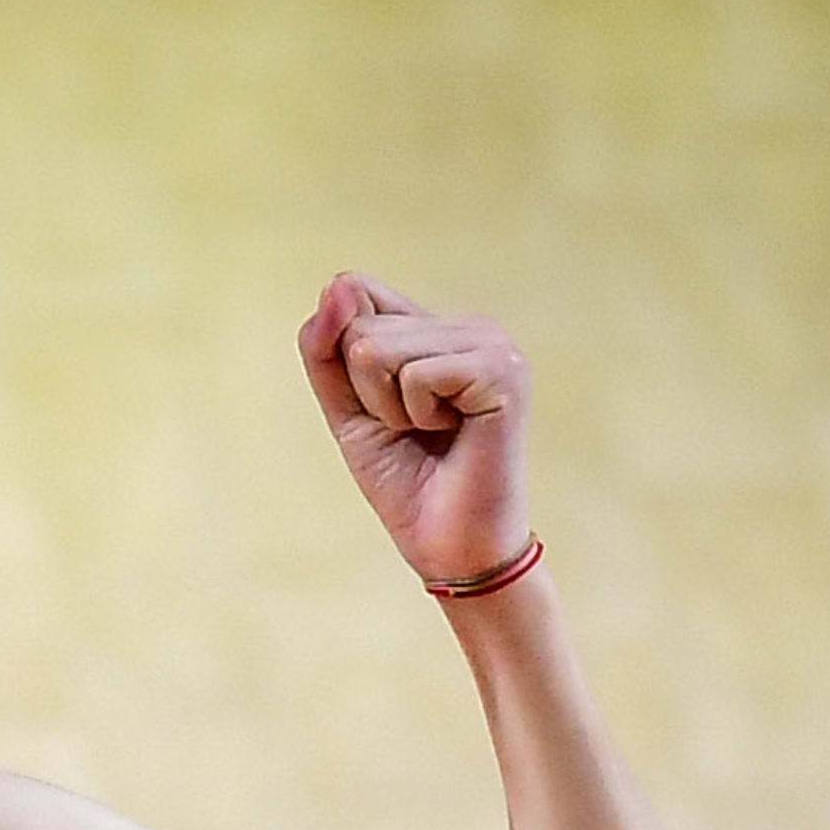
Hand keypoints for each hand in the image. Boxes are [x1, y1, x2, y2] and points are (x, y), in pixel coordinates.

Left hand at [296, 272, 531, 586]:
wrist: (449, 546)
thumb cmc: (406, 480)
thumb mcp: (347, 408)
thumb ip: (326, 348)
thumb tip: (337, 283)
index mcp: (437, 327)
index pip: (354, 293)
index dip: (344, 361)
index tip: (382, 409)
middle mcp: (470, 324)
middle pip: (359, 327)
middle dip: (367, 393)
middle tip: (413, 431)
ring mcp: (491, 342)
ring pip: (378, 348)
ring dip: (390, 407)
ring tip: (433, 433)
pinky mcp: (503, 369)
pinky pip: (416, 374)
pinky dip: (417, 416)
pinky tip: (454, 434)